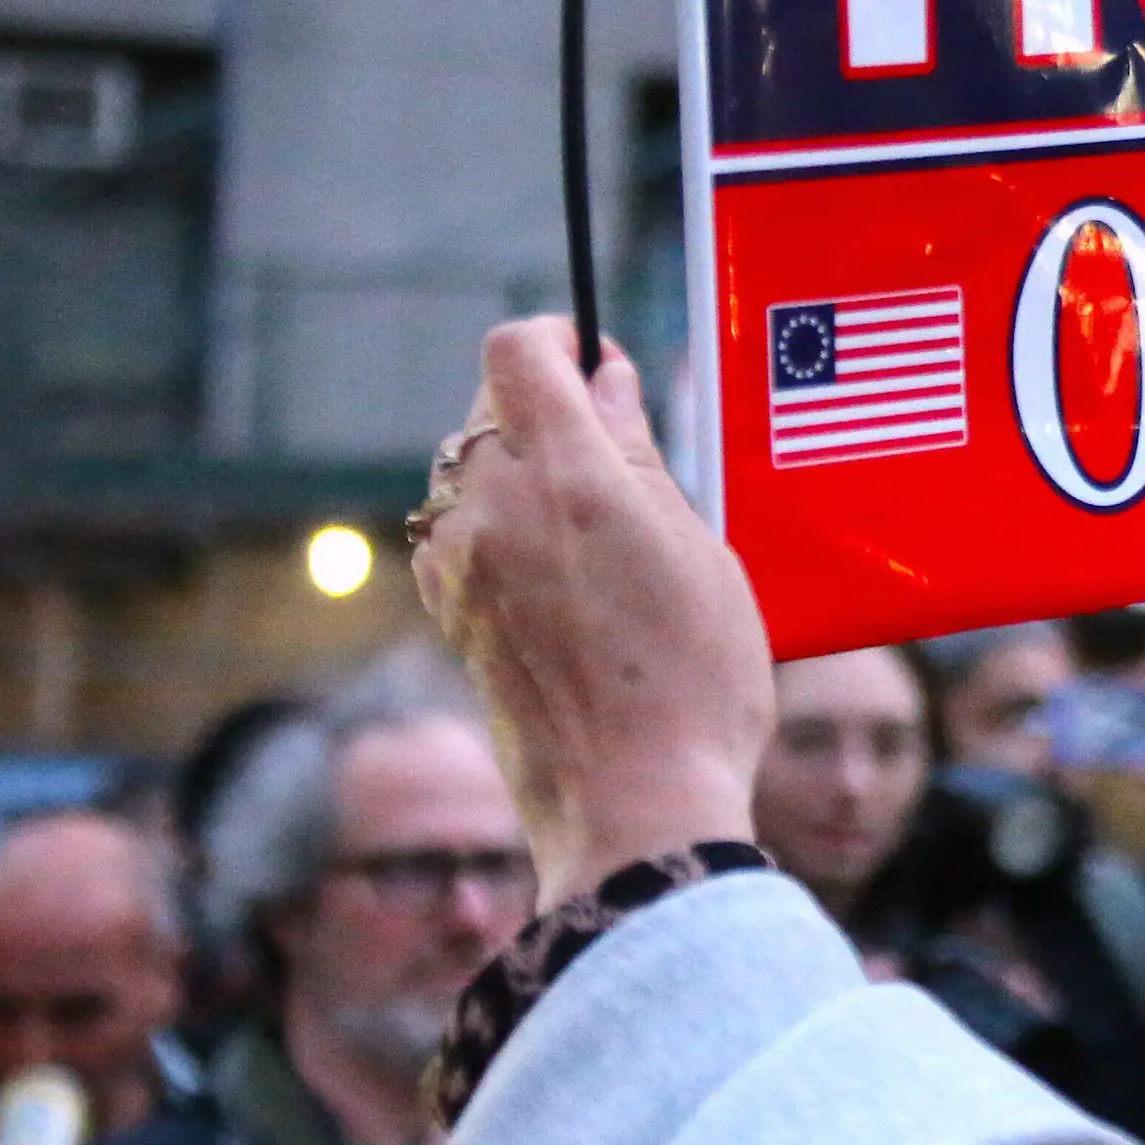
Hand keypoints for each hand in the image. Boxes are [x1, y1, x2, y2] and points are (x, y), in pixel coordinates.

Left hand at [411, 321, 771, 902]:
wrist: (634, 804)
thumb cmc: (692, 678)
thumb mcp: (695, 547)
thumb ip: (637, 453)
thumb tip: (604, 383)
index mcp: (562, 473)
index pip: (517, 352)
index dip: (558, 340)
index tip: (596, 359)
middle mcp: (490, 507)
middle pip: (489, 409)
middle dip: (545, 409)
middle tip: (619, 451)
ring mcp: (458, 565)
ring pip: (468, 472)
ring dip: (518, 470)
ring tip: (593, 521)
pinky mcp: (449, 615)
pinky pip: (457, 533)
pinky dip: (497, 527)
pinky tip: (555, 571)